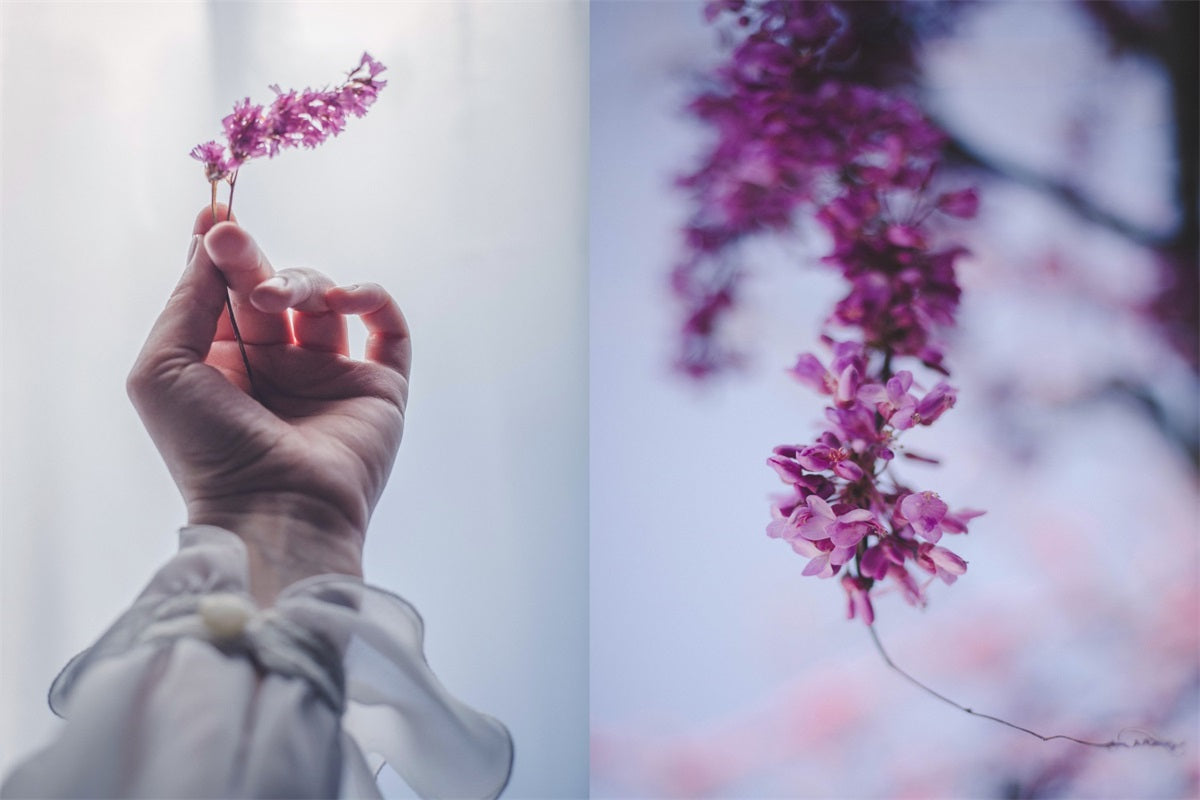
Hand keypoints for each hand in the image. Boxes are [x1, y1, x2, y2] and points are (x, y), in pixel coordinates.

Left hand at [128, 207, 410, 602]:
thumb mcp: (164, 368)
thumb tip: (208, 236)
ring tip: (276, 302)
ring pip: (324, 299)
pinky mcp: (379, 386)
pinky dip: (372, 297)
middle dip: (250, 260)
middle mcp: (277, 366)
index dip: (220, 253)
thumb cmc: (207, 449)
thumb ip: (186, 300)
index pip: (225, 292)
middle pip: (271, 288)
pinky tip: (345, 298)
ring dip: (299, 282)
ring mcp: (330, 376)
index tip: (214, 216)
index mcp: (223, 365)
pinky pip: (388, 326)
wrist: (274, 508)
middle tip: (231, 239)